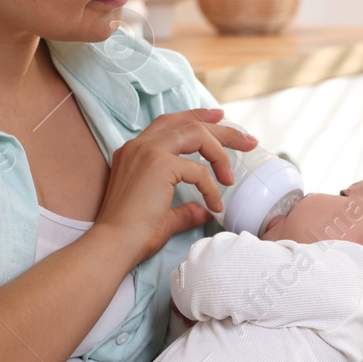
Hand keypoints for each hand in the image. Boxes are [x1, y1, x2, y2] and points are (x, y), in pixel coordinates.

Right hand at [92, 108, 257, 263]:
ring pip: (196, 133)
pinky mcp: (158, 164)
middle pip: (188, 122)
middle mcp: (139, 144)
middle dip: (222, 130)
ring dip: (221, 151)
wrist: (114, 244)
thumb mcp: (164, 216)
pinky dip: (211, 187)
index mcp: (135, 151)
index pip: (171, 123)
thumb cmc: (132, 235)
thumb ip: (185, 209)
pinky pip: (198, 169)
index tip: (221, 118)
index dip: (198, 117)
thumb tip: (204, 210)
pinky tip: (214, 205)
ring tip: (232, 176)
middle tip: (248, 141)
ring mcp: (147, 150)